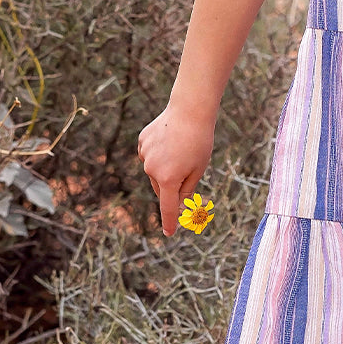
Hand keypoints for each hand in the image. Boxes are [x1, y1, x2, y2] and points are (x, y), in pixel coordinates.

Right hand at [137, 105, 215, 234]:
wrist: (190, 110)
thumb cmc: (199, 142)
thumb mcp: (198, 169)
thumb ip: (186, 189)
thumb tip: (178, 204)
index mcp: (168, 179)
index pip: (167, 207)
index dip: (169, 222)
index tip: (169, 233)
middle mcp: (152, 169)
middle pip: (162, 188)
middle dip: (172, 186)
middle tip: (187, 170)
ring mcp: (145, 154)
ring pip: (155, 171)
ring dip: (166, 167)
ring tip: (181, 149)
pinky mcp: (142, 141)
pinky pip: (150, 154)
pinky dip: (159, 152)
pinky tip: (170, 140)